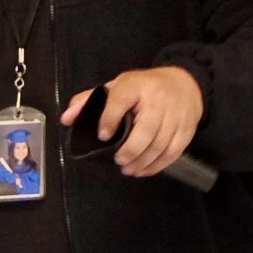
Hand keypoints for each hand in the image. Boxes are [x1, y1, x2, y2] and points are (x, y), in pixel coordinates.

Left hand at [61, 66, 203, 177]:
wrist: (185, 82)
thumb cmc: (144, 88)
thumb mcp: (116, 87)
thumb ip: (88, 101)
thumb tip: (66, 118)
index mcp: (136, 86)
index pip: (121, 100)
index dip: (110, 119)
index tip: (102, 136)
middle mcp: (158, 100)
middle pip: (146, 129)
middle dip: (131, 150)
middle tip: (119, 161)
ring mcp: (175, 115)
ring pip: (161, 144)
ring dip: (143, 161)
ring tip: (128, 169)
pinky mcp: (186, 129)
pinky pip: (174, 151)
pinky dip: (158, 165)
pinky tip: (144, 170)